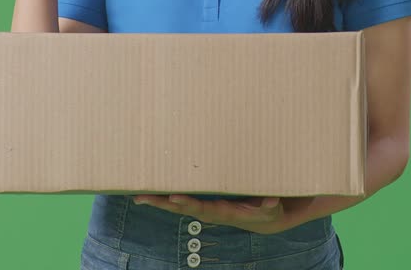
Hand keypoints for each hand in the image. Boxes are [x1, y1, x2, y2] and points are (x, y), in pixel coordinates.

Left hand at [131, 194, 288, 234]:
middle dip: (161, 203)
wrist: (262, 219)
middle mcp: (209, 210)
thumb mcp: (272, 211)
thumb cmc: (266, 212)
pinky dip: (167, 195)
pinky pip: (183, 197)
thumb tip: (271, 200)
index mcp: (222, 212)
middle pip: (181, 207)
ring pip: (177, 203)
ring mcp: (205, 206)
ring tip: (138, 196)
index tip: (173, 197)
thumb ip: (269, 207)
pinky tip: (154, 190)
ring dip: (158, 200)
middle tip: (141, 197)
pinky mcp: (205, 201)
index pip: (201, 208)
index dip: (187, 203)